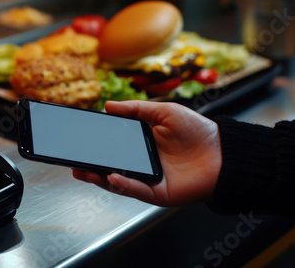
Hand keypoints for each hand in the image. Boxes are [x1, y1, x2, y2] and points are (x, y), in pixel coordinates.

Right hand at [72, 100, 221, 206]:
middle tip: (75, 162)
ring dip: (100, 177)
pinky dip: (122, 184)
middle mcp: (142, 163)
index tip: (81, 142)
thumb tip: (108, 106)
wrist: (223, 153)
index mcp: (142, 144)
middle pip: (110, 167)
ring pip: (117, 182)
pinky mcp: (158, 193)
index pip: (113, 147)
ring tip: (85, 171)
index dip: (96, 146)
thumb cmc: (198, 131)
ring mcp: (148, 179)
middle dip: (90, 166)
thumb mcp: (163, 111)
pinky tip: (111, 176)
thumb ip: (135, 109)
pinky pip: (136, 190)